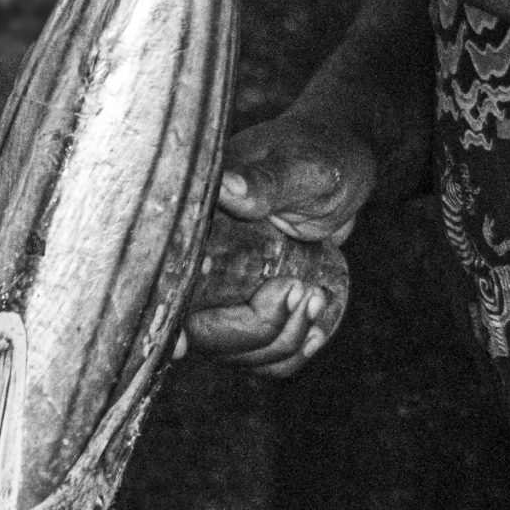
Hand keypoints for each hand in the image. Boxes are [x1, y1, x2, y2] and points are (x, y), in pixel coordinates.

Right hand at [177, 105, 377, 376]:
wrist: (343, 165)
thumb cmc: (322, 154)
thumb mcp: (302, 167)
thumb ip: (267, 178)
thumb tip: (228, 188)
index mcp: (195, 221)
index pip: (165, 280)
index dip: (168, 320)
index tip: (181, 346)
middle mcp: (199, 261)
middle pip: (200, 332)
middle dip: (255, 329)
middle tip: (303, 292)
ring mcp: (224, 288)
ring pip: (230, 351)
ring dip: (280, 341)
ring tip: (317, 297)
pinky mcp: (251, 304)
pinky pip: (259, 355)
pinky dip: (289, 353)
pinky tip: (315, 326)